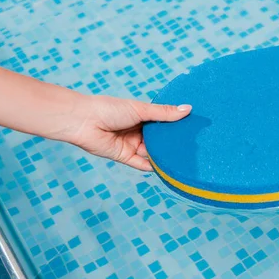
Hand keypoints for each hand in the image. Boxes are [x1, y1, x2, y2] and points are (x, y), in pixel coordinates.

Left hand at [69, 95, 190, 170]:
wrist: (84, 121)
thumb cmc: (110, 108)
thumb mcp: (141, 109)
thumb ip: (164, 113)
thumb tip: (188, 109)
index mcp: (142, 116)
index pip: (164, 123)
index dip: (177, 126)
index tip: (194, 129)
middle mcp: (138, 131)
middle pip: (159, 139)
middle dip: (172, 143)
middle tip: (193, 146)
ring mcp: (132, 145)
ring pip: (152, 152)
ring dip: (164, 156)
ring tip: (183, 158)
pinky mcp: (125, 157)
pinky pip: (142, 164)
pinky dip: (153, 167)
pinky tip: (168, 169)